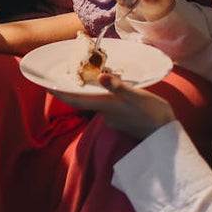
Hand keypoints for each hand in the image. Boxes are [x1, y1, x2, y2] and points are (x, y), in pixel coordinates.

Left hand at [51, 72, 175, 139]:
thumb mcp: (137, 96)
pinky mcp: (119, 121)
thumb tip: (100, 76)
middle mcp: (105, 114)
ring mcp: (112, 119)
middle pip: (84, 101)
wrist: (166, 135)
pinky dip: (104, 97)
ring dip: (92, 92)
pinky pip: (107, 106)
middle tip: (65, 76)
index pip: (76, 100)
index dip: (60, 93)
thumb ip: (118, 86)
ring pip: (96, 103)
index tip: (46, 86)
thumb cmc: (153, 113)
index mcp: (106, 106)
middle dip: (74, 90)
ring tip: (91, 76)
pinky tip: (110, 89)